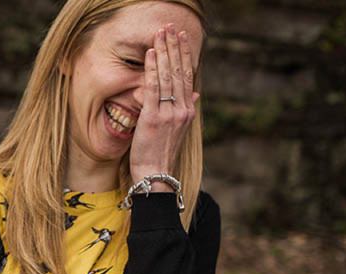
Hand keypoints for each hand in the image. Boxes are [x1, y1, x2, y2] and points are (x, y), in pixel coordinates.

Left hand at [129, 23, 199, 190]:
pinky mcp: (154, 118)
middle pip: (179, 72)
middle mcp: (182, 109)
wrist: (156, 174)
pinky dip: (153, 69)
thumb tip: (194, 93)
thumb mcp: (177, 130)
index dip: (184, 55)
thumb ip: (184, 110)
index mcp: (188, 111)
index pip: (187, 77)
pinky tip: (151, 54)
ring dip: (164, 52)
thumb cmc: (162, 154)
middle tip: (171, 28)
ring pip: (168, 76)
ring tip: (161, 34)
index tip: (182, 38)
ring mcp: (169, 113)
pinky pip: (153, 88)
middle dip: (174, 47)